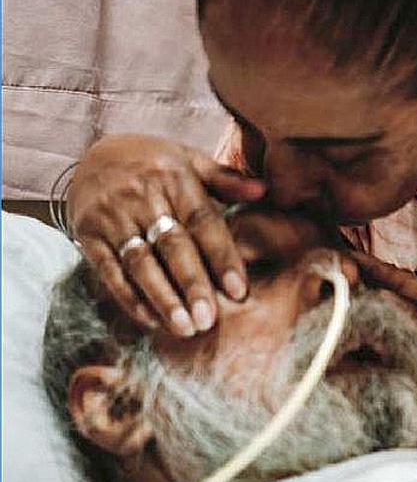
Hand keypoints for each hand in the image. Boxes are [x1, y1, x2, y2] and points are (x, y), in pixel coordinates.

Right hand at [70, 135, 265, 335]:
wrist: (93, 154)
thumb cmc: (155, 164)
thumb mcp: (191, 160)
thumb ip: (226, 179)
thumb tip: (264, 190)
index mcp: (175, 179)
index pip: (204, 223)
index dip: (222, 258)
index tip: (238, 291)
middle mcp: (143, 197)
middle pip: (173, 247)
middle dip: (192, 286)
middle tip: (209, 320)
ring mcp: (113, 216)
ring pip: (140, 262)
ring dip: (162, 298)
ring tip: (184, 327)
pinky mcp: (88, 233)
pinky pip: (109, 270)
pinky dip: (129, 297)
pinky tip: (150, 320)